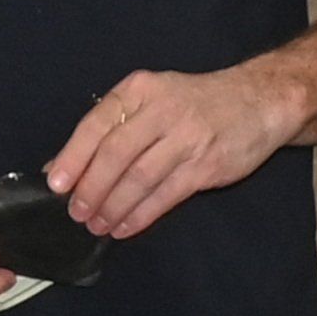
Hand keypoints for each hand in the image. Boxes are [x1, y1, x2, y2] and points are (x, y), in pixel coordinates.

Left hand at [46, 64, 304, 240]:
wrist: (260, 101)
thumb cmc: (195, 104)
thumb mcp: (153, 100)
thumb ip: (112, 128)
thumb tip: (62, 166)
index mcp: (141, 89)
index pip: (98, 123)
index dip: (73, 156)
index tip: (55, 184)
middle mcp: (163, 109)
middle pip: (116, 153)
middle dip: (92, 188)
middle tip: (76, 213)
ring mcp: (188, 137)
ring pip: (139, 177)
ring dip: (113, 206)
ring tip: (97, 225)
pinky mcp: (207, 165)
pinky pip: (166, 194)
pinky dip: (141, 214)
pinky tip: (125, 227)